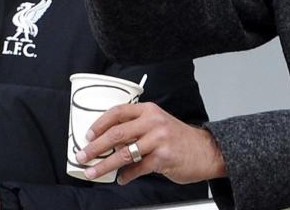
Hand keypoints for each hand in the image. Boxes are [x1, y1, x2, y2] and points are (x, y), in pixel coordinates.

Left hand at [74, 102, 225, 184]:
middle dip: (95, 147)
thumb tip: (108, 142)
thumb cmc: (179, 138)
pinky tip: (122, 179)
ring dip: (105, 165)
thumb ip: (136, 129)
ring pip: (124, 153)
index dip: (100, 124)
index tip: (88, 135)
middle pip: (116, 133)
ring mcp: (158, 140)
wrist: (206, 150)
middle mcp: (153, 122)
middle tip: (83, 155)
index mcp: (148, 111)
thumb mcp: (157, 124)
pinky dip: (127, 176)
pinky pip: (138, 168)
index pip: (118, 112)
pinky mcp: (163, 157)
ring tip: (94, 172)